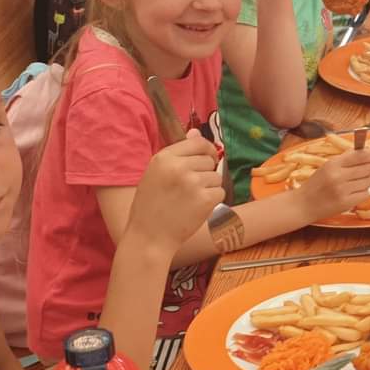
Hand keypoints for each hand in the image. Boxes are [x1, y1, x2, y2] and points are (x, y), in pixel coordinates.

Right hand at [126, 133, 226, 249]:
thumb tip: (196, 132)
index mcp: (164, 157)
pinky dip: (212, 201)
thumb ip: (177, 153)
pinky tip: (196, 208)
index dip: (207, 149)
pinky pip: (220, 192)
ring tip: (190, 200)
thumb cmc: (150, 205)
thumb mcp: (156, 173)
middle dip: (206, 172)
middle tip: (191, 188)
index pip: (197, 142)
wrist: (149, 237)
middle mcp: (179, 167)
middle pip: (209, 160)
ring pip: (216, 177)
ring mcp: (193, 183)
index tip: (208, 158)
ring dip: (209, 187)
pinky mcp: (205, 199)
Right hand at [296, 147, 369, 220]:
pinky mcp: (346, 203)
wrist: (304, 205)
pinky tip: (354, 192)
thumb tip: (364, 150)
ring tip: (355, 183)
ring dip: (366, 181)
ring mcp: (343, 191)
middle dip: (368, 169)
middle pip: (367, 168)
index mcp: (333, 164)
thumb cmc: (316, 184)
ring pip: (368, 181)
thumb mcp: (326, 166)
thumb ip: (345, 158)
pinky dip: (363, 193)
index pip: (360, 155)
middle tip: (361, 172)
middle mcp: (338, 176)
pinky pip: (366, 194)